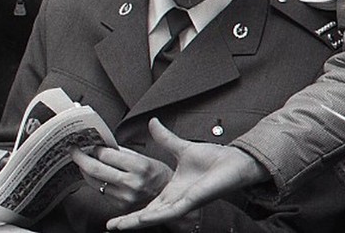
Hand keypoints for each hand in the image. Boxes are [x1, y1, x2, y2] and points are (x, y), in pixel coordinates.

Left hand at [70, 145, 171, 211]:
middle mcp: (131, 184)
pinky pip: (101, 191)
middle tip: (74, 151)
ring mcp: (124, 197)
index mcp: (139, 167)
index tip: (89, 143)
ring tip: (82, 161)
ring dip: (85, 170)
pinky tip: (95, 174)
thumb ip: (123, 152)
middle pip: (95, 169)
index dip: (95, 148)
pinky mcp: (120, 206)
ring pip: (94, 182)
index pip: (106, 155)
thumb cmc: (158, 174)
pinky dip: (95, 181)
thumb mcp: (145, 158)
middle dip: (80, 158)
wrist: (167, 197)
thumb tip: (103, 145)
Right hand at [106, 118, 268, 229]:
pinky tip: (144, 219)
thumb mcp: (182, 148)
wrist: (234, 161)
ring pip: (156, 216)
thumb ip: (165, 138)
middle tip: (110, 226)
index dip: (131, 210)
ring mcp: (183, 202)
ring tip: (119, 227)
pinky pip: (171, 211)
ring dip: (137, 221)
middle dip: (128, 221)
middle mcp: (176, 200)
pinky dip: (157, 215)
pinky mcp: (192, 202)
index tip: (114, 214)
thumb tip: (153, 122)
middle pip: (147, 214)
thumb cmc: (214, 158)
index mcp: (172, 190)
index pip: (147, 204)